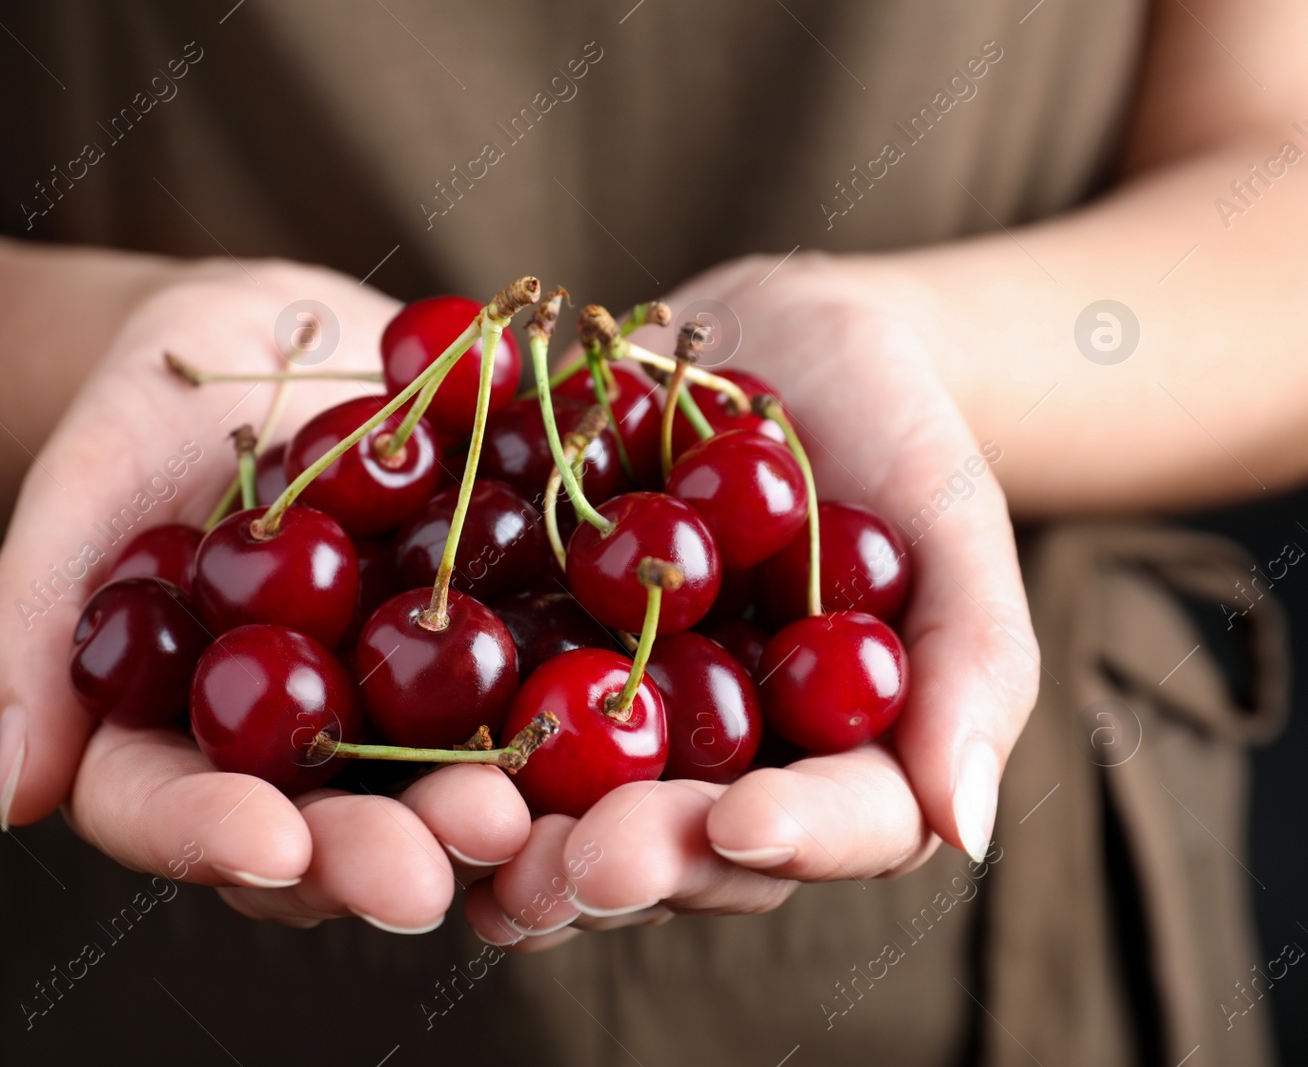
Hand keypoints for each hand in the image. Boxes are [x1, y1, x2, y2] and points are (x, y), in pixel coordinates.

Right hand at [0, 260, 531, 929]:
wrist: (271, 341)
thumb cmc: (144, 414)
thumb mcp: (81, 489)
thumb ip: (36, 628)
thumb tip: (19, 796)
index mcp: (179, 738)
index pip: (178, 813)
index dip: (216, 840)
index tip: (268, 844)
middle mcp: (295, 753)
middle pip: (325, 832)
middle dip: (373, 855)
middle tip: (426, 870)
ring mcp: (397, 711)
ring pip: (434, 787)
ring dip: (477, 814)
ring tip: (516, 817)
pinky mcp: (486, 650)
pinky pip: (528, 682)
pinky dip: (566, 705)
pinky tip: (610, 711)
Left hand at [467, 254, 1039, 947]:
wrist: (766, 345)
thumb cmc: (891, 425)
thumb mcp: (949, 516)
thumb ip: (972, 659)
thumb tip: (968, 826)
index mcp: (834, 758)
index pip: (834, 828)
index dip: (792, 840)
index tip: (740, 824)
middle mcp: (721, 773)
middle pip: (683, 852)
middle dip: (631, 863)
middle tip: (580, 863)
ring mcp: (617, 732)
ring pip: (569, 817)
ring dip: (517, 839)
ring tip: (473, 835)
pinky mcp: (527, 672)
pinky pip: (480, 719)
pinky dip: (436, 737)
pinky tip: (389, 749)